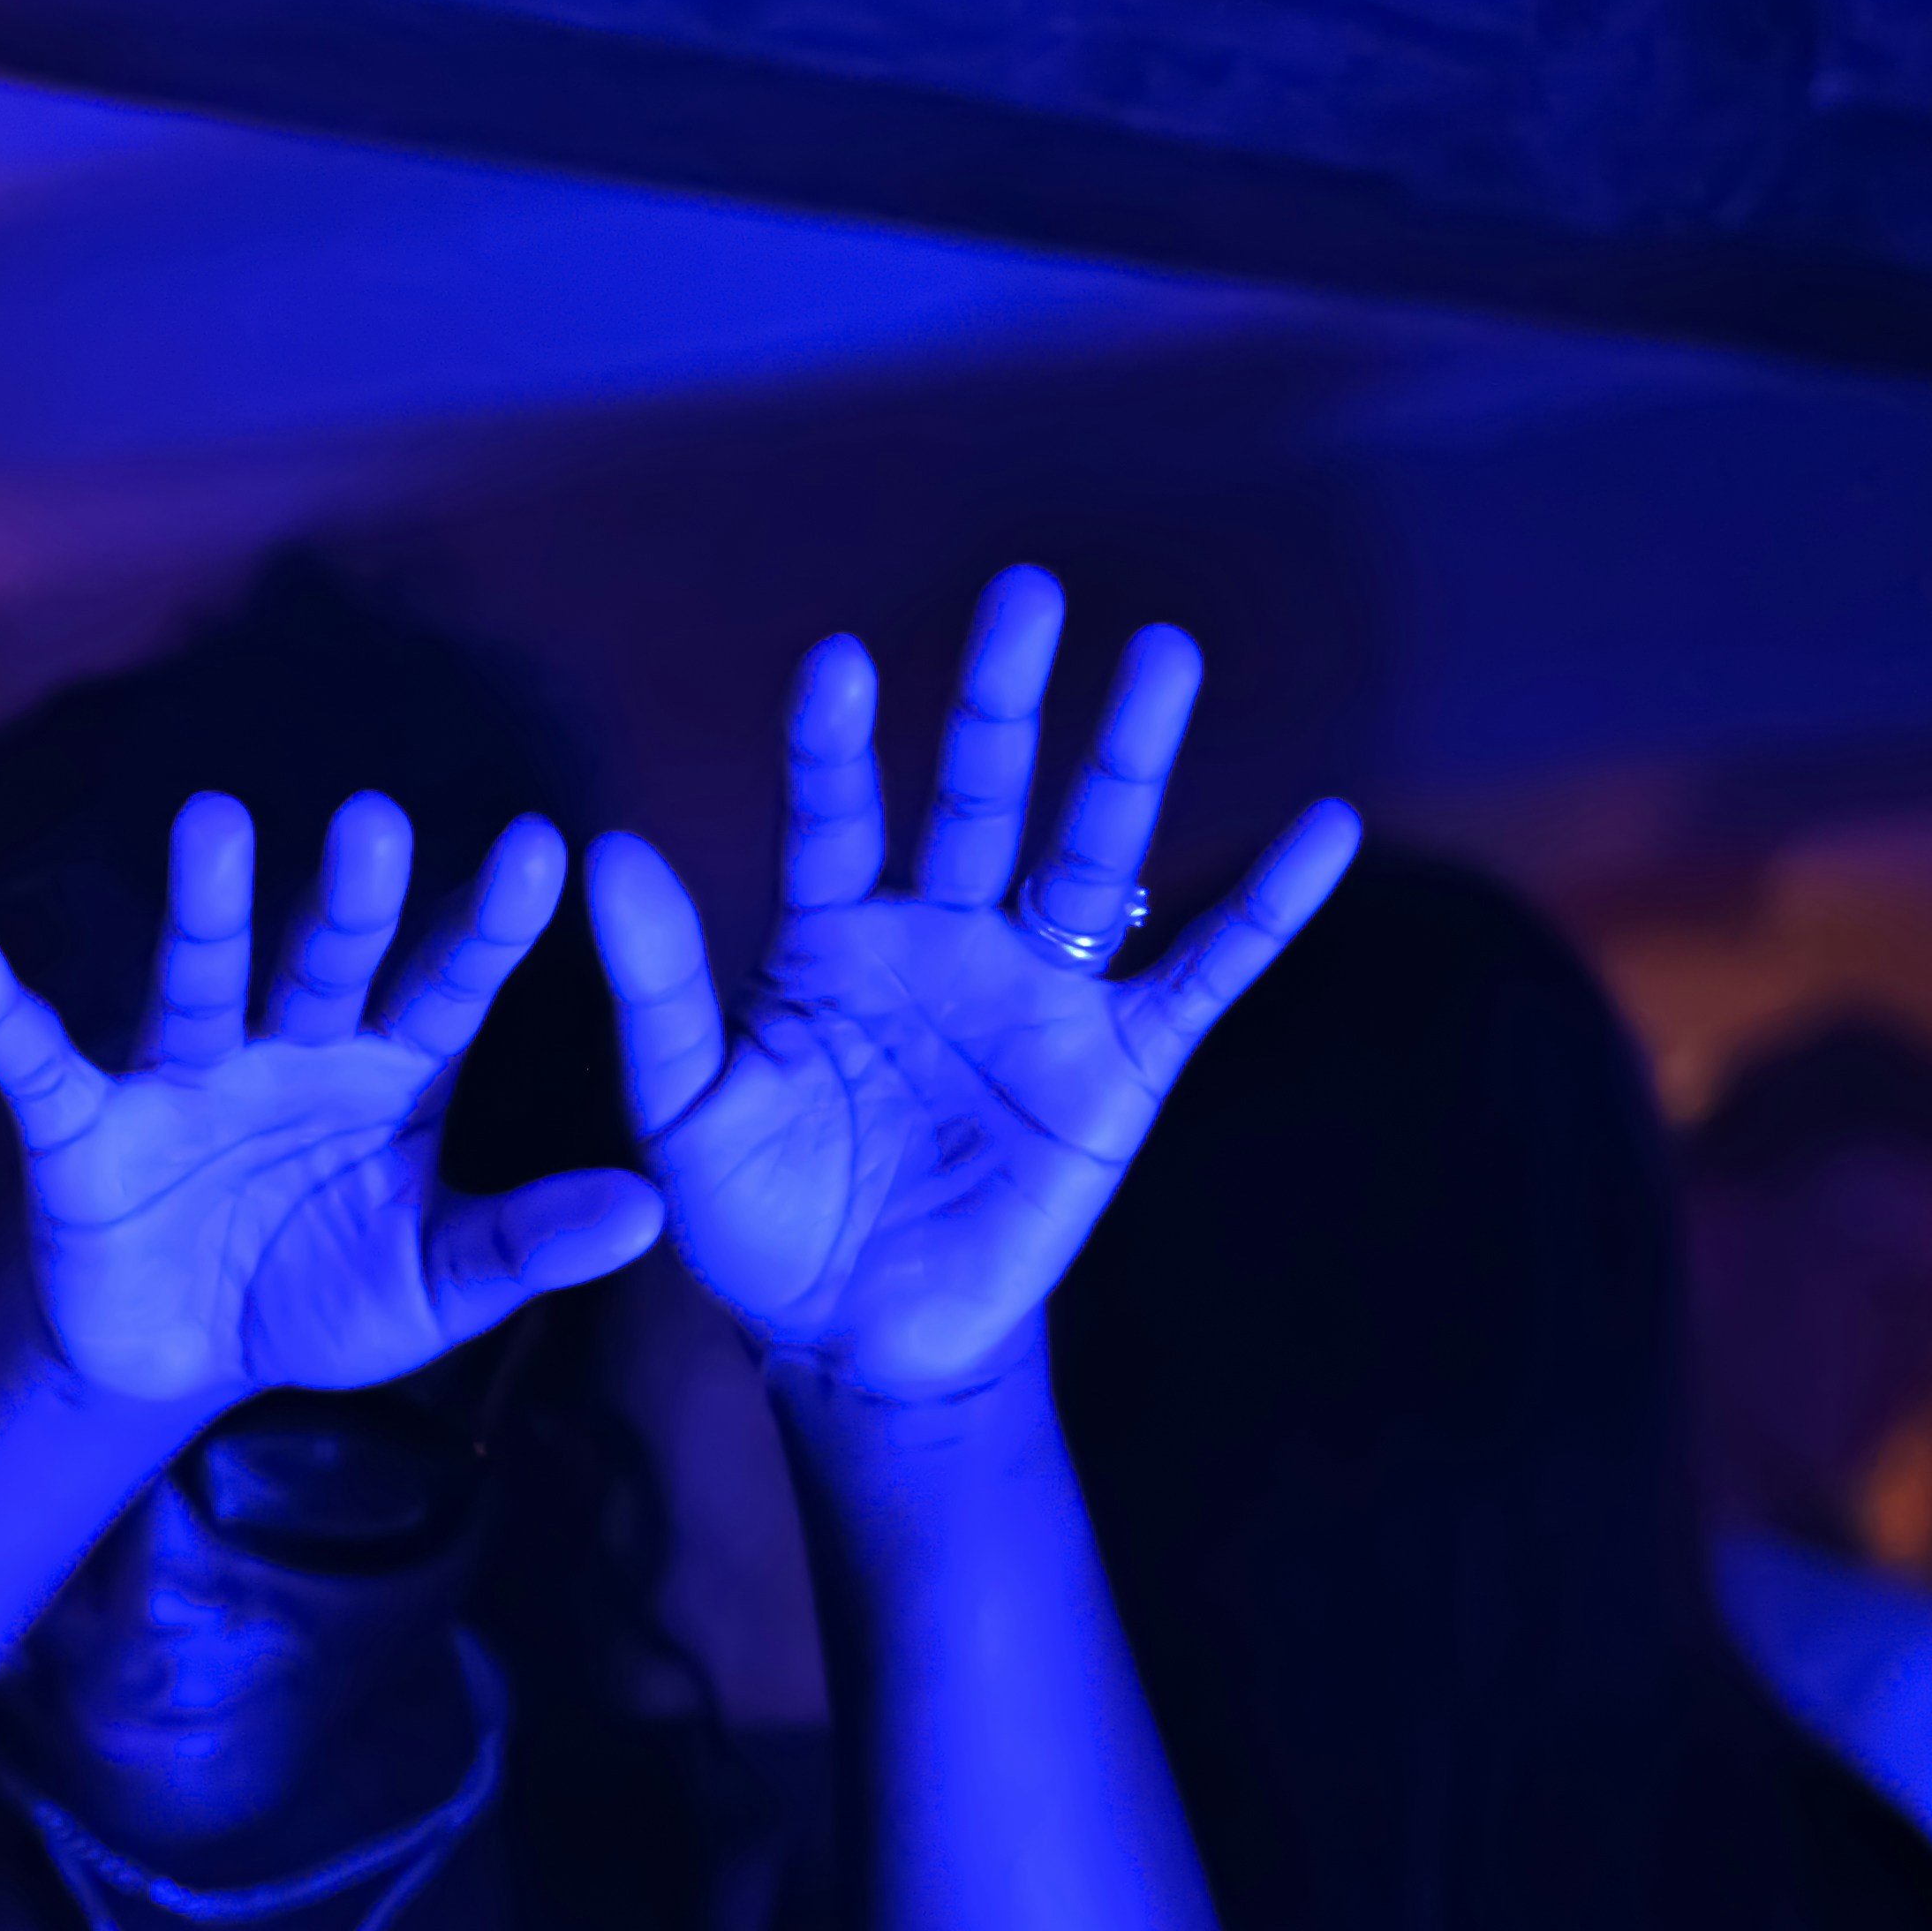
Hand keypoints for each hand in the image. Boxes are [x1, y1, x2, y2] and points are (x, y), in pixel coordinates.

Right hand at [0, 793, 667, 1406]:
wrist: (179, 1363)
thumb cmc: (319, 1294)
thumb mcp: (436, 1287)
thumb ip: (528, 1246)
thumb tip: (650, 1209)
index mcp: (390, 1074)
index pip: (449, 986)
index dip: (489, 924)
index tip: (543, 849)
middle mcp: (289, 1047)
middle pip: (324, 959)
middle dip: (349, 896)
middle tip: (377, 821)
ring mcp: (181, 1076)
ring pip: (197, 980)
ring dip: (203, 909)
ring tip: (214, 821)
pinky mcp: (82, 1123)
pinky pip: (33, 1052)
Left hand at [584, 567, 1360, 1398]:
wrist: (854, 1338)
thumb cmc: (757, 1220)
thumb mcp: (682, 1108)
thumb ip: (654, 986)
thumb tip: (606, 851)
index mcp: (830, 940)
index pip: (834, 819)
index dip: (835, 747)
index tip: (838, 661)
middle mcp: (942, 940)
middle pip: (978, 798)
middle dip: (1000, 701)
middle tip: (1024, 592)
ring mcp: (1038, 994)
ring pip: (1090, 853)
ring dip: (1127, 760)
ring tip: (1163, 653)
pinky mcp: (1118, 1066)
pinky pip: (1204, 975)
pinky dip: (1266, 908)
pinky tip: (1325, 827)